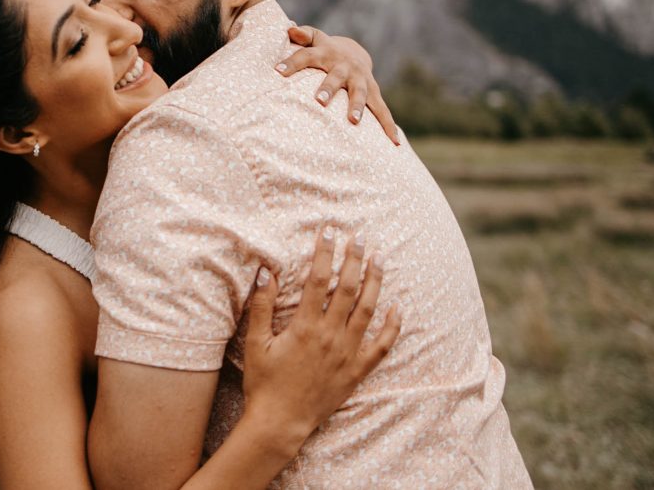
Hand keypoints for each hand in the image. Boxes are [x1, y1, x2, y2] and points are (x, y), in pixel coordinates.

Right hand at [240, 227, 401, 455]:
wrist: (280, 423)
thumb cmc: (264, 382)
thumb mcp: (255, 343)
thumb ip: (262, 305)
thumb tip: (267, 271)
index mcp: (305, 327)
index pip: (319, 280)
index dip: (325, 252)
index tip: (328, 231)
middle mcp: (331, 336)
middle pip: (348, 288)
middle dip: (354, 259)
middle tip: (359, 237)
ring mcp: (347, 354)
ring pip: (368, 310)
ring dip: (376, 282)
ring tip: (379, 259)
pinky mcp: (357, 371)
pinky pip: (382, 346)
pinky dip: (393, 326)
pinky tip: (398, 308)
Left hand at [275, 26, 400, 144]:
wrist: (354, 53)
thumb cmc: (324, 50)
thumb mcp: (315, 39)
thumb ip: (302, 35)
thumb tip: (290, 27)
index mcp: (326, 53)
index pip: (306, 55)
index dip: (292, 62)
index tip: (278, 71)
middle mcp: (345, 66)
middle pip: (336, 77)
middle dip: (329, 88)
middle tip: (319, 101)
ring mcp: (361, 79)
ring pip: (360, 93)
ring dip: (357, 106)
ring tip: (352, 121)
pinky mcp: (373, 92)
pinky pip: (381, 110)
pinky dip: (388, 125)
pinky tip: (394, 142)